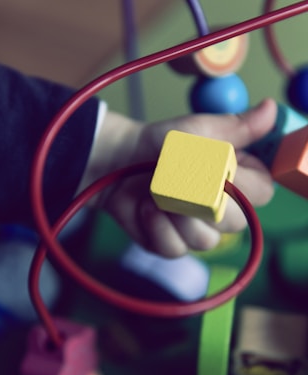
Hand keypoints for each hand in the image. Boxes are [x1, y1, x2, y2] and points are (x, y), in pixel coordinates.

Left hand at [85, 98, 276, 257]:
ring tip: (158, 191)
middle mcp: (222, 209)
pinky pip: (174, 248)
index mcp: (237, 179)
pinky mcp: (172, 244)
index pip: (261, 194)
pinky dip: (156, 226)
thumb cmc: (161, 144)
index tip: (217, 166)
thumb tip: (270, 109)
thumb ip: (235, 127)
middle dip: (202, 200)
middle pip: (235, 223)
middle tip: (179, 178)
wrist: (121, 161)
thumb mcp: (197, 130)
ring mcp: (197, 230)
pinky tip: (146, 208)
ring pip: (204, 240)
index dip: (242, 184)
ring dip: (176, 213)